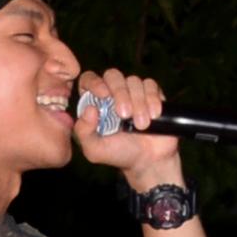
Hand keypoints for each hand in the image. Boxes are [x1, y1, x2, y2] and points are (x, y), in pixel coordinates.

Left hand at [73, 68, 184, 190]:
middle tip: (125, 115)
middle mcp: (113, 94)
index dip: (94, 82)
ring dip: (138, 102)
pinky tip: (153, 115)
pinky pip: (151, 85)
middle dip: (120, 93)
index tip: (103, 94)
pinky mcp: (152, 94)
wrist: (148, 161)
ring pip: (133, 81)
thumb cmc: (119, 154)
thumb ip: (83, 131)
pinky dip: (152, 99)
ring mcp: (133, 92)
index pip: (89, 79)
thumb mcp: (94, 149)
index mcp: (95, 102)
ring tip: (142, 125)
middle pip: (113, 75)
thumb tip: (89, 108)